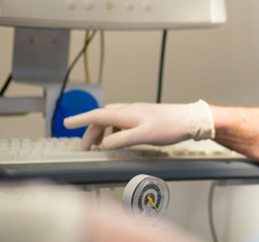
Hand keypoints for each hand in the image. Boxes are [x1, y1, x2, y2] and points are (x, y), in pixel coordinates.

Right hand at [64, 100, 213, 149]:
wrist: (192, 120)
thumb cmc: (171, 126)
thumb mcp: (144, 136)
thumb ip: (122, 140)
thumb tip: (104, 145)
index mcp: (128, 114)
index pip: (98, 115)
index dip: (81, 120)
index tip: (66, 123)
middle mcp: (131, 110)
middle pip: (103, 117)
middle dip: (91, 131)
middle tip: (86, 147)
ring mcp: (139, 113)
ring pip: (113, 119)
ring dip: (103, 130)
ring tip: (100, 145)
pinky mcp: (146, 117)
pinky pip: (123, 121)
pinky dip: (115, 130)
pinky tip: (119, 140)